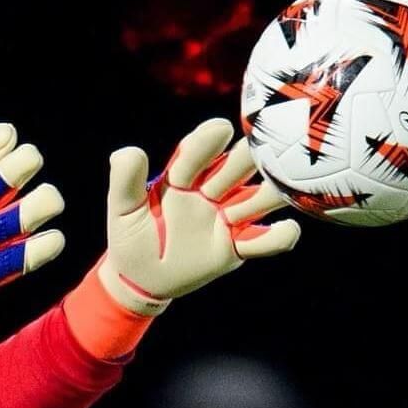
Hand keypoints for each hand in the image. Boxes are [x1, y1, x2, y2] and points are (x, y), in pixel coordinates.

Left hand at [98, 117, 300, 316]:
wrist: (140, 278)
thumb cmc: (130, 236)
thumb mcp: (122, 209)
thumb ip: (125, 181)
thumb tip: (128, 151)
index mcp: (182, 176)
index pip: (198, 151)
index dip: (208, 141)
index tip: (220, 129)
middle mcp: (211, 189)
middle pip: (239, 165)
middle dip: (246, 160)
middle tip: (252, 159)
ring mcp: (227, 217)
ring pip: (262, 196)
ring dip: (269, 193)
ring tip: (274, 190)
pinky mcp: (237, 246)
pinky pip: (266, 240)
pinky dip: (280, 236)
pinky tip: (285, 230)